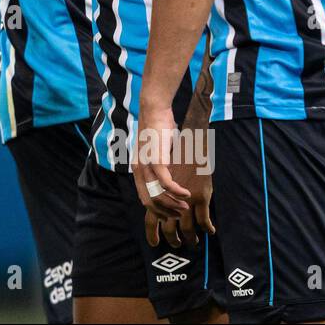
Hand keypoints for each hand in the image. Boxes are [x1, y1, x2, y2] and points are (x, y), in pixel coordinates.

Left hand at [132, 107, 191, 225]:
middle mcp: (138, 169)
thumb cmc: (159, 129)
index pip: (144, 198)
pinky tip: (186, 194)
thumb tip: (173, 179)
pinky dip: (176, 191)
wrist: (154, 110)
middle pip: (149, 200)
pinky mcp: (155, 159)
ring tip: (185, 206)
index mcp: (138, 169)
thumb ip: (162, 166)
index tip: (170, 215)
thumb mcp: (159, 151)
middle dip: (165, 211)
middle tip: (180, 214)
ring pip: (157, 194)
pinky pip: (165, 182)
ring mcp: (146, 165)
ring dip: (172, 203)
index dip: (157, 210)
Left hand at [144, 155, 214, 249]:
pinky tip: (210, 231)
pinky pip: (204, 220)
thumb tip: (159, 204)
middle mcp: (169, 197)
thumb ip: (157, 188)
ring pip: (187, 227)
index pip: (150, 217)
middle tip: (177, 245)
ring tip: (194, 242)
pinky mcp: (201, 196)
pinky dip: (207, 228)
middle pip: (168, 227)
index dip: (152, 233)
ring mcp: (185, 199)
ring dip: (191, 238)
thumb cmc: (177, 154)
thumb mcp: (160, 171)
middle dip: (173, 239)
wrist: (192, 142)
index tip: (155, 244)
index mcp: (156, 192)